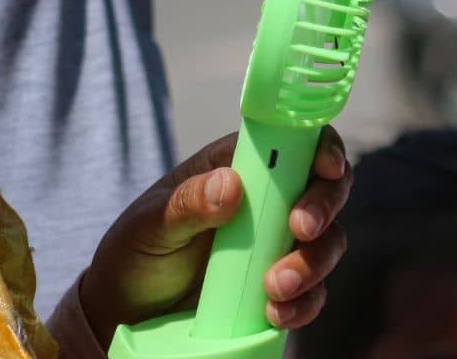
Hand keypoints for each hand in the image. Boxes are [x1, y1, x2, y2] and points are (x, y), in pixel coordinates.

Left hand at [79, 126, 352, 347]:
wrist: (129, 309)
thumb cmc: (137, 250)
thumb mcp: (150, 224)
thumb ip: (187, 204)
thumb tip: (230, 184)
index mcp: (239, 166)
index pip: (294, 141)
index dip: (322, 147)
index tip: (325, 168)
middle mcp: (267, 200)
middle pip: (325, 189)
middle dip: (323, 207)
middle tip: (300, 229)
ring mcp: (277, 243)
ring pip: (327, 241)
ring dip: (313, 262)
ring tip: (275, 288)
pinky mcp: (280, 285)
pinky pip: (313, 290)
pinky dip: (305, 302)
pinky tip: (277, 313)